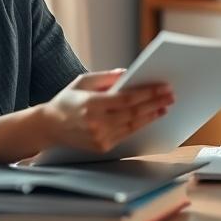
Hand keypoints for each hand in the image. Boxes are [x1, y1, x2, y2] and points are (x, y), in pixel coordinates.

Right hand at [41, 69, 173, 152]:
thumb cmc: (68, 100)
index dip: (148, 93)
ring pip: (133, 126)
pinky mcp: (102, 147)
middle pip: (134, 113)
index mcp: (91, 104)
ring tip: (164, 106)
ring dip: (151, 116)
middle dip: (155, 103)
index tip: (163, 87)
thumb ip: (107, 77)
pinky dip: (139, 125)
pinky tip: (149, 117)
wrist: (49, 127)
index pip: (127, 99)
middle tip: (171, 96)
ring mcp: (100, 137)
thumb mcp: (84, 81)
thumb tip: (129, 73)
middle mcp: (96, 123)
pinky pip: (126, 134)